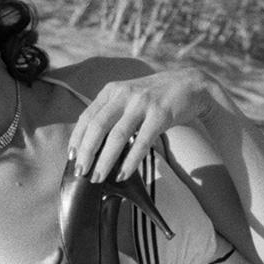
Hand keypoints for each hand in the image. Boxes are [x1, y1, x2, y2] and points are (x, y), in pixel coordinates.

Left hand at [67, 68, 216, 182]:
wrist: (191, 85)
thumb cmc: (156, 97)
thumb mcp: (129, 97)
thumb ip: (112, 113)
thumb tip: (92, 144)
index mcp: (112, 90)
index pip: (87, 116)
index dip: (77, 138)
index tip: (72, 157)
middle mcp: (124, 94)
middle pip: (97, 126)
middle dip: (86, 152)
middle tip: (80, 172)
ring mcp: (142, 103)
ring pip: (117, 136)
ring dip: (105, 160)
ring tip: (97, 178)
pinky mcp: (160, 114)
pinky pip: (141, 142)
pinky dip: (130, 161)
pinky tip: (123, 174)